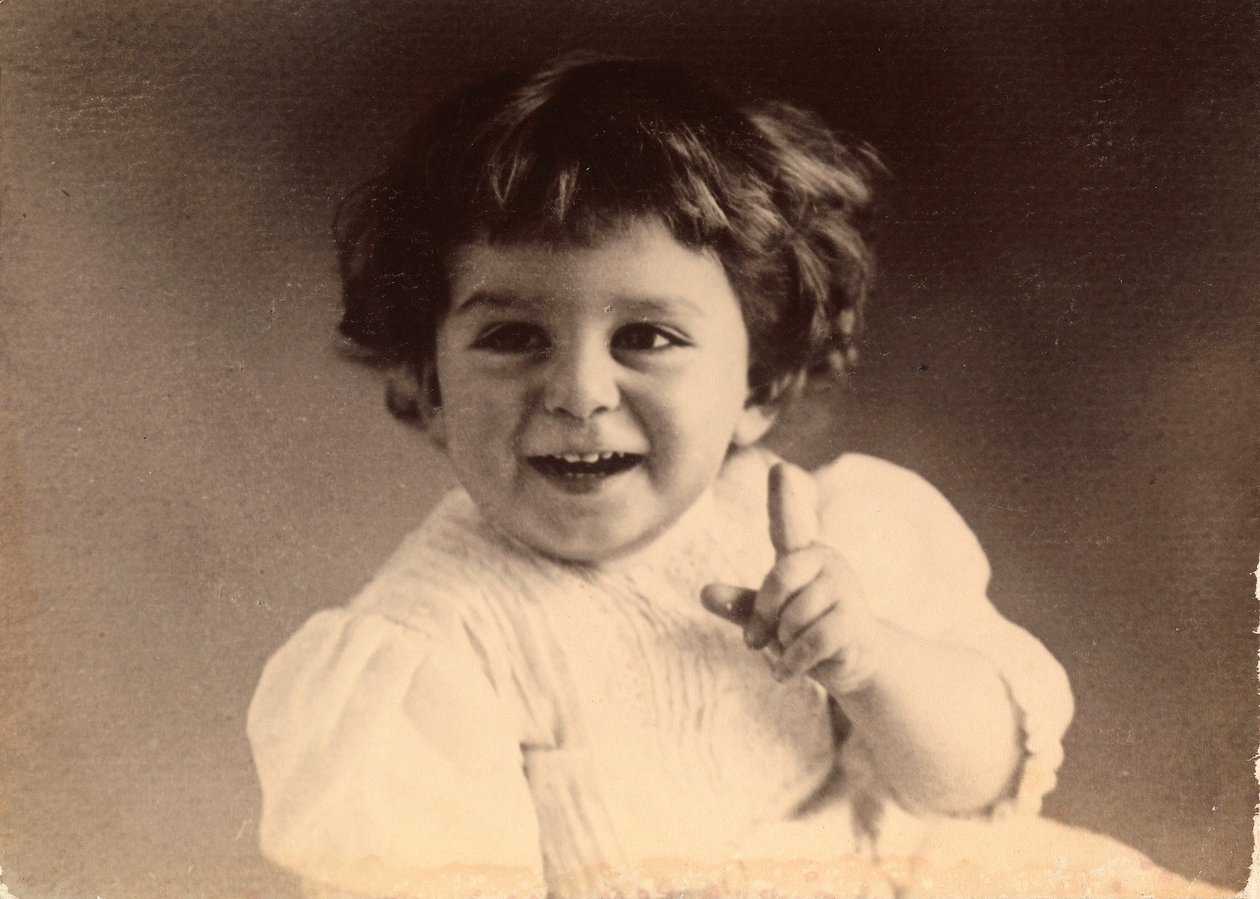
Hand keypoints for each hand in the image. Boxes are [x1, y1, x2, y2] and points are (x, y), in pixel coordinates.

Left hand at [702, 463, 880, 693]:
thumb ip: (741, 604)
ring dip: (784, 644)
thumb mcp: (770, 617)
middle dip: (765, 615)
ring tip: (792, 650)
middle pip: (780, 578)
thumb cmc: (807, 630)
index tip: (780, 467)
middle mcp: (826, 562)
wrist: (853, 663)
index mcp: (801, 555)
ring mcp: (846, 588)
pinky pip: (813, 641)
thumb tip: (703, 592)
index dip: (785, 495)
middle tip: (756, 641)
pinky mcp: (856, 620)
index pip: (789, 522)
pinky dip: (794, 662)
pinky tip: (788, 672)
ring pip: (796, 617)